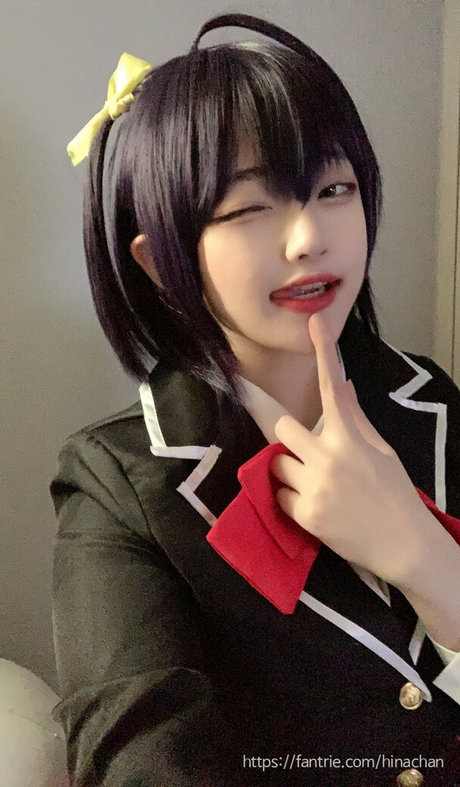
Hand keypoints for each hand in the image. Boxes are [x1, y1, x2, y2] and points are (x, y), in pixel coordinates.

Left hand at [271, 313, 439, 585]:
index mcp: (351, 437)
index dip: (324, 352)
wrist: (405, 545)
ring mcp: (315, 486)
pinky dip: (292, 500)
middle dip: (290, 439)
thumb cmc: (395, 493)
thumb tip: (344, 386)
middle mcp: (329, 457)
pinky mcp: (305, 514)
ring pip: (277, 463)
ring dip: (290, 471)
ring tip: (318, 487)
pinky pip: (280, 496)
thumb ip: (356, 419)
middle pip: (283, 428)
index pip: (333, 388)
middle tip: (309, 455)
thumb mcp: (381, 451)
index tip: (315, 322)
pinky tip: (318, 508)